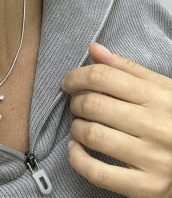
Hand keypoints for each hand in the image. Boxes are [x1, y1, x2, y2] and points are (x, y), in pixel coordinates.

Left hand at [62, 43, 171, 197]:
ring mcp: (151, 158)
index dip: (78, 76)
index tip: (70, 82)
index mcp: (157, 97)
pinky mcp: (147, 186)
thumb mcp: (162, 88)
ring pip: (94, 136)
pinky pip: (100, 174)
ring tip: (80, 125)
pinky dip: (78, 160)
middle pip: (95, 105)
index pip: (104, 77)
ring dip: (76, 128)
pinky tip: (76, 150)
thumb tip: (94, 49)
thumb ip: (127, 68)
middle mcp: (155, 126)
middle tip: (76, 104)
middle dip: (76, 102)